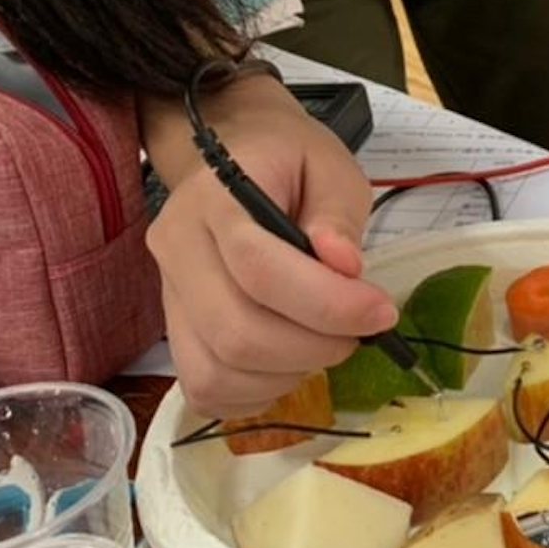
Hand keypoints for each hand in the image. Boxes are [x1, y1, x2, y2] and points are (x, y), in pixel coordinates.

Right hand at [143, 75, 392, 417]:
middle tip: (359, 333)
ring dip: (288, 374)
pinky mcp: (172, 331)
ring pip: (216, 371)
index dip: (327, 303)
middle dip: (313, 347)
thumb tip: (344, 268)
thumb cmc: (289, 160)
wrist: (236, 155)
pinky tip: (291, 362)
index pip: (258, 267)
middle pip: (235, 331)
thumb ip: (339, 215)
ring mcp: (168, 294)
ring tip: (325, 342)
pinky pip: (206, 389)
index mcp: (213, 197)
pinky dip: (257, 392)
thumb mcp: (331, 167)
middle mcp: (176, 248)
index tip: (380, 313)